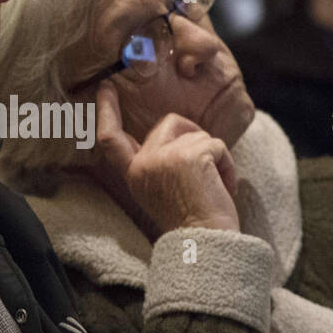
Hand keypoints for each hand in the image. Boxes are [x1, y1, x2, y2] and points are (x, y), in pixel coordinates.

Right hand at [95, 81, 239, 234]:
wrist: (205, 245)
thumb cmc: (192, 223)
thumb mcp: (162, 190)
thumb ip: (159, 163)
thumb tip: (177, 134)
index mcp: (134, 174)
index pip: (111, 138)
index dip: (106, 110)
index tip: (106, 87)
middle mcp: (143, 164)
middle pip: (169, 123)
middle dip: (194, 137)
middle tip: (206, 171)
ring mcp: (164, 158)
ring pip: (197, 133)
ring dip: (213, 157)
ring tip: (213, 188)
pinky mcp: (189, 156)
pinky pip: (216, 145)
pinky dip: (226, 165)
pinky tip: (222, 189)